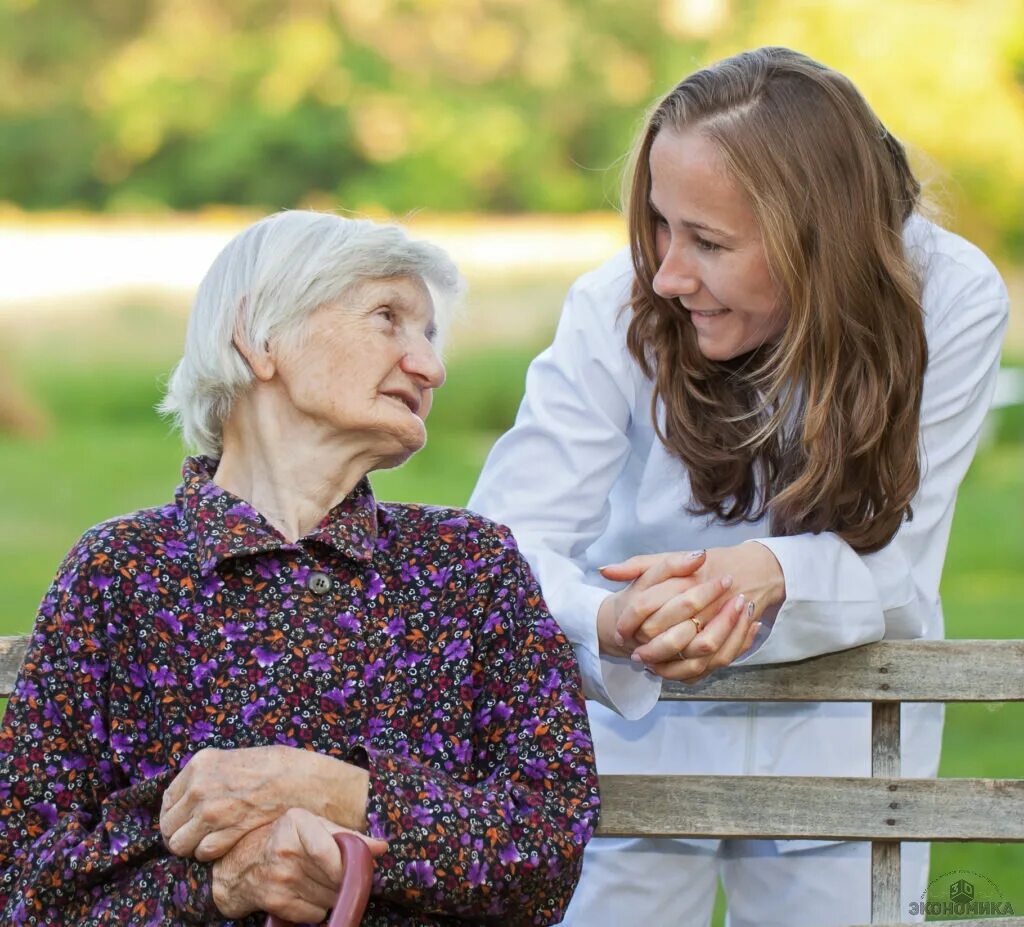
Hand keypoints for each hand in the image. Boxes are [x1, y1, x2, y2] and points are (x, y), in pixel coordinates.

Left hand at [161, 745, 368, 861]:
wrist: (301, 780)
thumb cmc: (273, 768)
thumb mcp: (233, 759)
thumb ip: (207, 777)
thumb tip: (188, 799)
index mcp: (200, 764)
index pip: (167, 801)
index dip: (174, 816)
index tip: (184, 822)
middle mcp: (199, 787)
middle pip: (168, 827)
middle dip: (181, 834)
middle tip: (198, 836)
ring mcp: (211, 811)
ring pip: (180, 844)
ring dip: (194, 847)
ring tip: (212, 841)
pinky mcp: (226, 831)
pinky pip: (203, 853)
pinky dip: (211, 853)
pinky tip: (227, 843)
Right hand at [211, 808, 386, 921]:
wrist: (242, 866)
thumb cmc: (286, 839)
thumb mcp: (313, 826)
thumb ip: (347, 835)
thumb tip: (381, 847)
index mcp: (297, 822)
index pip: (327, 851)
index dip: (346, 865)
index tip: (353, 868)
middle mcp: (285, 849)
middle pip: (333, 878)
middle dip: (343, 880)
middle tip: (338, 874)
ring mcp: (279, 878)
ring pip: (328, 898)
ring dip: (331, 895)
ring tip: (319, 881)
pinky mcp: (275, 902)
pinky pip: (314, 914)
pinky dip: (317, 909)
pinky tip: (306, 894)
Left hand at [600, 541, 784, 680]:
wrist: (753, 571)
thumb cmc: (707, 564)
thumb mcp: (671, 559)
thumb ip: (638, 565)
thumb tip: (604, 571)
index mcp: (687, 582)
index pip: (648, 606)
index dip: (629, 622)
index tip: (618, 632)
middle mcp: (707, 605)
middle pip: (673, 637)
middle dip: (650, 650)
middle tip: (634, 656)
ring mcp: (722, 624)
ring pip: (695, 656)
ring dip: (670, 666)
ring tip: (650, 667)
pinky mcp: (732, 639)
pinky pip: (711, 665)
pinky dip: (689, 671)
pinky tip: (672, 670)